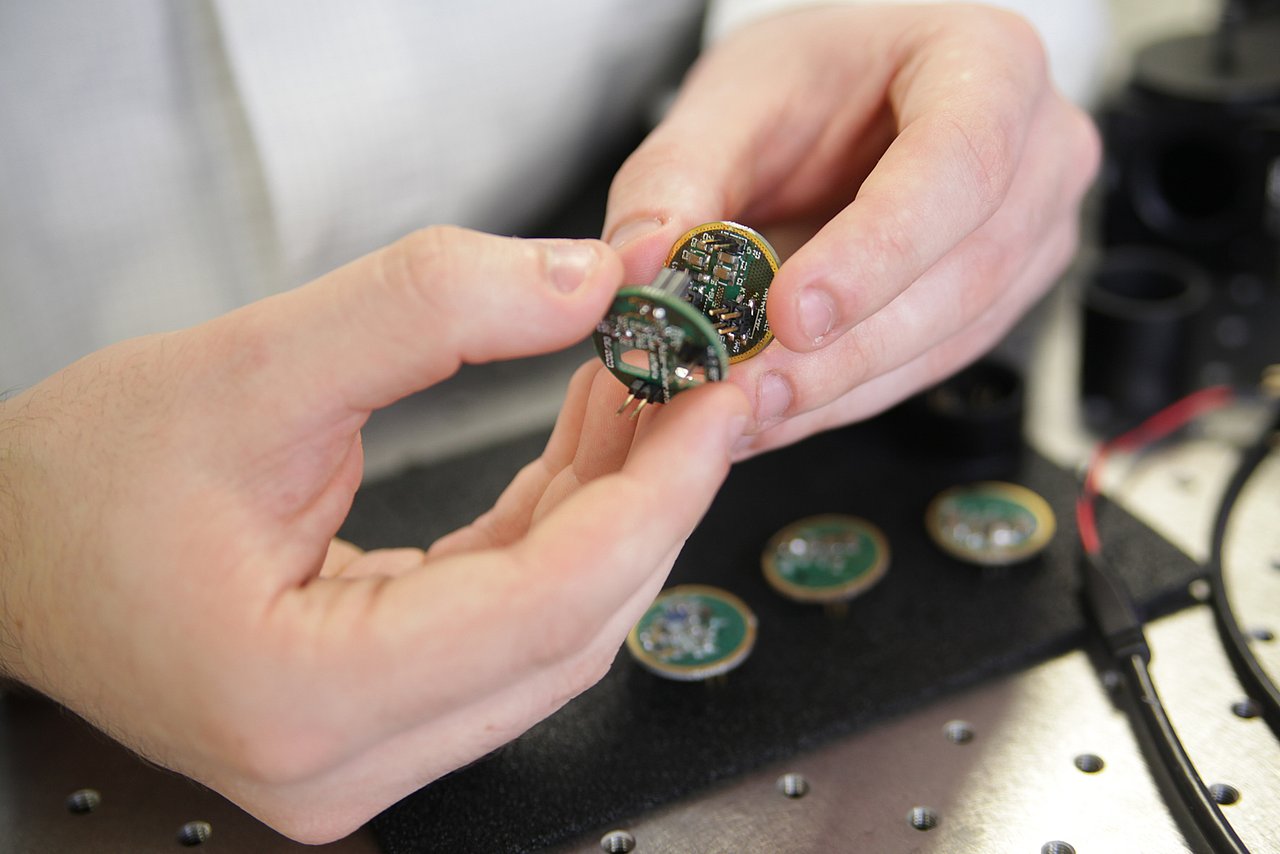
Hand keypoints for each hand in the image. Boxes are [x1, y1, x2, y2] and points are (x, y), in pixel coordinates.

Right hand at [0, 227, 748, 841]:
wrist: (14, 548)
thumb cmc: (87, 479)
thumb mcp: (251, 364)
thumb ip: (427, 312)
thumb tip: (585, 285)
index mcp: (302, 696)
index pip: (544, 606)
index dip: (652, 499)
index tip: (715, 405)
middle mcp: (347, 759)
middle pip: (571, 629)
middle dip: (651, 500)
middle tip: (699, 384)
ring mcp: (370, 752)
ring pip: (555, 631)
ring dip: (615, 511)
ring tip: (645, 393)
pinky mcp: (383, 716)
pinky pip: (512, 622)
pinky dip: (562, 530)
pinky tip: (587, 441)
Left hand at [604, 3, 1099, 455]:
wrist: (845, 99)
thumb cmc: (812, 80)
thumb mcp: (730, 100)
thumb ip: (677, 178)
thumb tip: (641, 266)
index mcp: (987, 62)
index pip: (957, 163)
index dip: (875, 251)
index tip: (789, 312)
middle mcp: (1035, 153)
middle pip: (963, 272)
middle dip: (846, 350)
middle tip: (746, 388)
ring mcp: (1028, 235)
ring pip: (948, 339)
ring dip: (838, 390)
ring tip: (741, 408)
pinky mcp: (995, 304)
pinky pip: (925, 370)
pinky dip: (840, 400)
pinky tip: (772, 412)